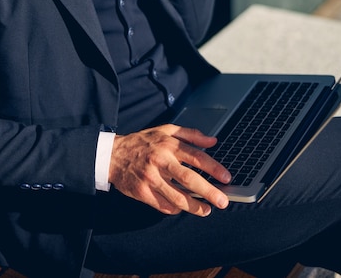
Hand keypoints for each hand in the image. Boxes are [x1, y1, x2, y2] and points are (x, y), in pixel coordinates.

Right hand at [109, 124, 230, 216]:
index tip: (226, 177)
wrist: (113, 154)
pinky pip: (162, 205)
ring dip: (194, 207)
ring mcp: (150, 178)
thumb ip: (191, 134)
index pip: (196, 157)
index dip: (214, 168)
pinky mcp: (141, 192)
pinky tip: (183, 208)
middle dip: (208, 192)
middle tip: (223, 202)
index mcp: (169, 145)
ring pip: (176, 197)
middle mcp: (161, 161)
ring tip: (207, 210)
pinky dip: (175, 209)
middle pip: (189, 179)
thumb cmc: (143, 142)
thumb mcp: (166, 130)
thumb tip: (213, 141)